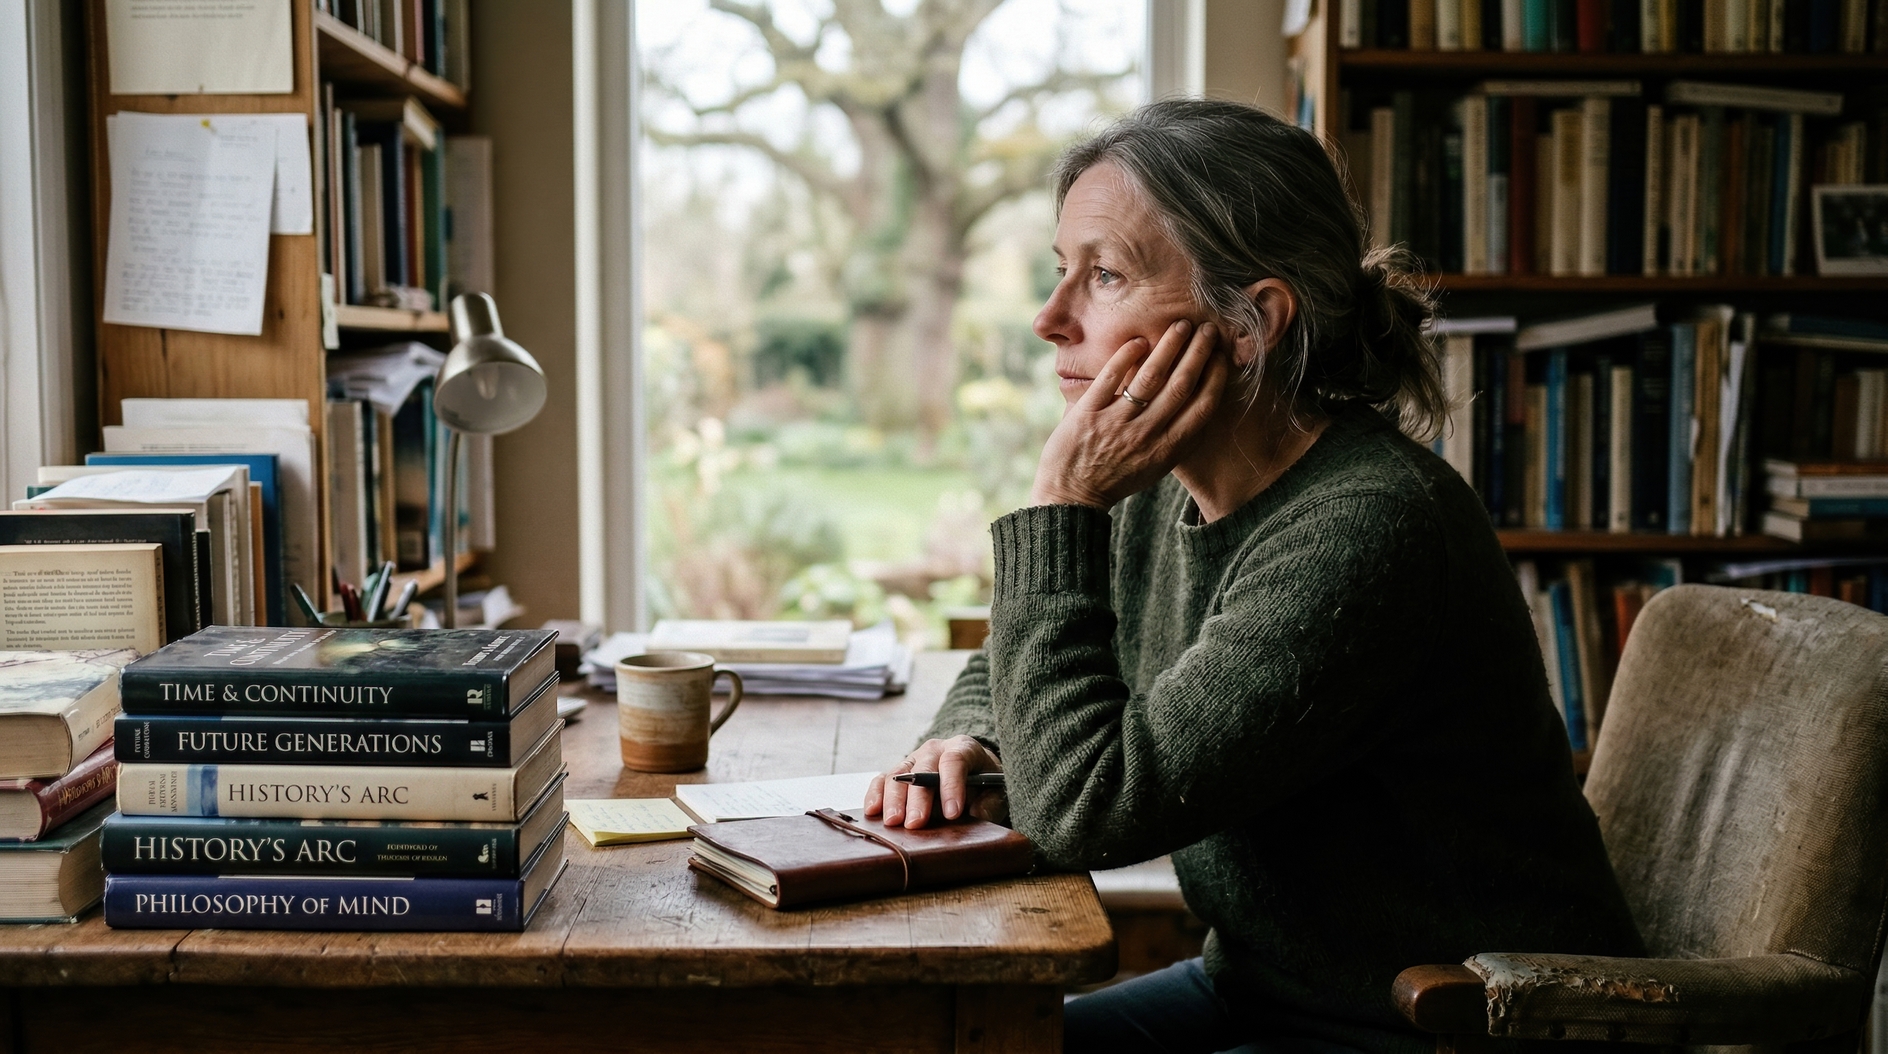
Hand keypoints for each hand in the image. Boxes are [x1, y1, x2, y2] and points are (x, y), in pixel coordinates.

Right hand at [863, 736, 1006, 828]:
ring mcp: (914, 760)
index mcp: (963, 748)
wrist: (974, 774)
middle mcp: (935, 749)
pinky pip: (882, 780)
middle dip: (919, 798)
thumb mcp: (997, 792)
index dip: (952, 786)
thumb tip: (975, 815)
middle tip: (916, 823)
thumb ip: (990, 804)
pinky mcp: (899, 773)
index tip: (953, 813)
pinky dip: (876, 795)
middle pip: (923, 769)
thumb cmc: (986, 785)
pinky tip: (872, 812)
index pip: (955, 761)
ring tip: (893, 822)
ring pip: (898, 774)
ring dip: (894, 800)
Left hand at [1030, 320, 1229, 508]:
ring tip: (1180, 325)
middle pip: (1181, 385)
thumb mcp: (1156, 466)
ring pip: (1151, 376)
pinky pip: (1111, 377)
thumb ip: (1177, 439)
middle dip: (1198, 352)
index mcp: (1168, 449)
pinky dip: (1126, 356)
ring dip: (1169, 346)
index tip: (1221, 355)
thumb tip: (1200, 406)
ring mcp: (1117, 423)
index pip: (1202, 407)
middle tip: (1206, 328)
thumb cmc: (1117, 478)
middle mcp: (1147, 435)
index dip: (1215, 377)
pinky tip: (1138, 340)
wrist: (1072, 497)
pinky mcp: (1088, 414)